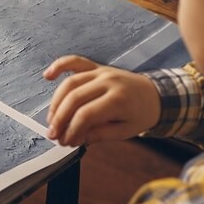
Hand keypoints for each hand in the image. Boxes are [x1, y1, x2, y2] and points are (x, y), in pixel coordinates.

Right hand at [43, 55, 160, 145]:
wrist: (156, 95)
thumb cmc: (141, 115)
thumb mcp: (125, 131)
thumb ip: (99, 134)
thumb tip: (74, 138)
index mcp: (118, 99)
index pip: (86, 115)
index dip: (71, 130)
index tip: (65, 142)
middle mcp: (108, 82)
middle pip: (75, 98)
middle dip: (60, 118)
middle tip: (53, 134)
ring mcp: (102, 72)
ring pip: (70, 83)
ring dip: (56, 102)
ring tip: (51, 120)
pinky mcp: (97, 67)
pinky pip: (75, 62)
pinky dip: (59, 66)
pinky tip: (47, 76)